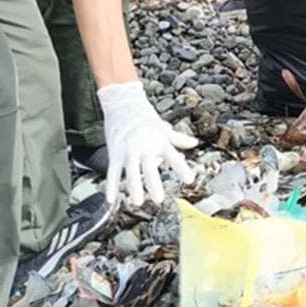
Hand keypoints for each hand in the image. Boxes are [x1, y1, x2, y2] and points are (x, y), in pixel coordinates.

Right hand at [98, 81, 197, 206]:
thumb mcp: (164, 128)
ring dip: (133, 187)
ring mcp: (128, 150)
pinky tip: (111, 200)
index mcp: (159, 141)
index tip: (189, 180)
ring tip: (137, 203)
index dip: (181, 168)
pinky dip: (111, 186)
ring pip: (130, 171)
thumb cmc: (145, 118)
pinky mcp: (115, 153)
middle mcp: (144, 147)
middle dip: (153, 183)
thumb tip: (195, 143)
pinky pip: (112, 172)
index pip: (173, 156)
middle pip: (149, 167)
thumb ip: (179, 139)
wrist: (122, 103)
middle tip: (159, 200)